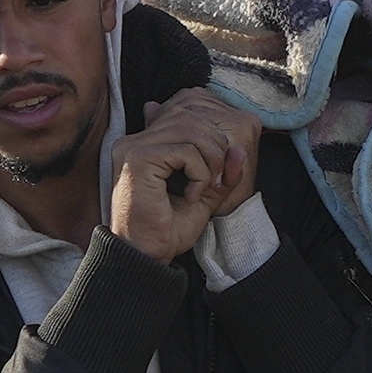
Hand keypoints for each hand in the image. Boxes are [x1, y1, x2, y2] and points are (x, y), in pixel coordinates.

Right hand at [106, 94, 256, 260]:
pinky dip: (200, 172)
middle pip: (191, 116)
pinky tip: (193, 195)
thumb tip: (238, 148)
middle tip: (217, 182)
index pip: (187, 114)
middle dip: (216, 147)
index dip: (213, 137)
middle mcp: (136, 139)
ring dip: (211, 160)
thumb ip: (220, 170)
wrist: (145, 257)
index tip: (218, 174)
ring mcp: (133, 147)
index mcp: (146, 143)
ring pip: (191, 128)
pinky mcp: (138, 159)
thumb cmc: (167, 231)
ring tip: (205, 188)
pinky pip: (185, 150)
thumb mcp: (204, 195)